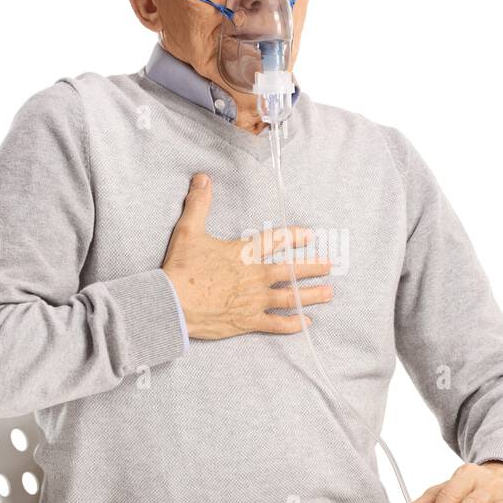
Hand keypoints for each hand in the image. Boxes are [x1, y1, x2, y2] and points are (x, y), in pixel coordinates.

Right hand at [162, 173, 333, 339]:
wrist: (172, 303)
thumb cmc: (182, 268)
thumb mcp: (189, 230)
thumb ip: (199, 204)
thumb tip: (202, 178)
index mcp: (244, 253)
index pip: (275, 241)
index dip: (294, 236)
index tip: (310, 235)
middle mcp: (255, 276)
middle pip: (291, 270)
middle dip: (313, 267)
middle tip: (329, 265)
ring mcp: (254, 300)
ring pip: (291, 297)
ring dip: (312, 295)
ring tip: (329, 293)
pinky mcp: (248, 321)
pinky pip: (276, 324)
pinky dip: (293, 324)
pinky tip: (306, 322)